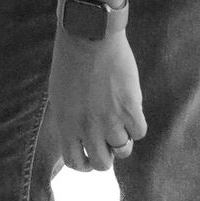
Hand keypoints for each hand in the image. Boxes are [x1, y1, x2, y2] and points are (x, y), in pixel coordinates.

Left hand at [49, 28, 145, 173]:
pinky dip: (137, 124)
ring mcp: (109, 120)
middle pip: (102, 163)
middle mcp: (86, 127)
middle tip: (110, 141)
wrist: (88, 36)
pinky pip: (139, 132)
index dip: (86, 164)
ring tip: (121, 120)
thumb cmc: (71, 60)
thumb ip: (70, 119)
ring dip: (124, 138)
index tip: (91, 156)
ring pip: (123, 150)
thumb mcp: (60, 94)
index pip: (75, 162)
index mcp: (65, 124)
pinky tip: (132, 109)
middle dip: (108, 155)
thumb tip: (80, 136)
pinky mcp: (129, 109)